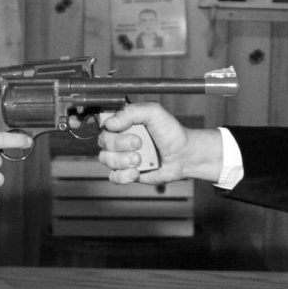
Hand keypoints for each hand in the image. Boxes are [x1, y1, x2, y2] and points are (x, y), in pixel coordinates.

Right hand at [98, 103, 220, 183]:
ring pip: (106, 159)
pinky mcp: (127, 172)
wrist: (184, 155)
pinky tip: (136, 172)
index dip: (108, 127)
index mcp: (124, 122)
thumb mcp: (154, 112)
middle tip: (139, 143)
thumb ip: (131, 112)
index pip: (104, 123)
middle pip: (103, 142)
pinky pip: (113, 176)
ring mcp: (122, 156)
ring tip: (139, 160)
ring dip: (122, 160)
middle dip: (120, 144)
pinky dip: (123, 176)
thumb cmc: (171, 132)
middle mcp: (120, 138)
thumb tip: (110, 123)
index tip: (119, 128)